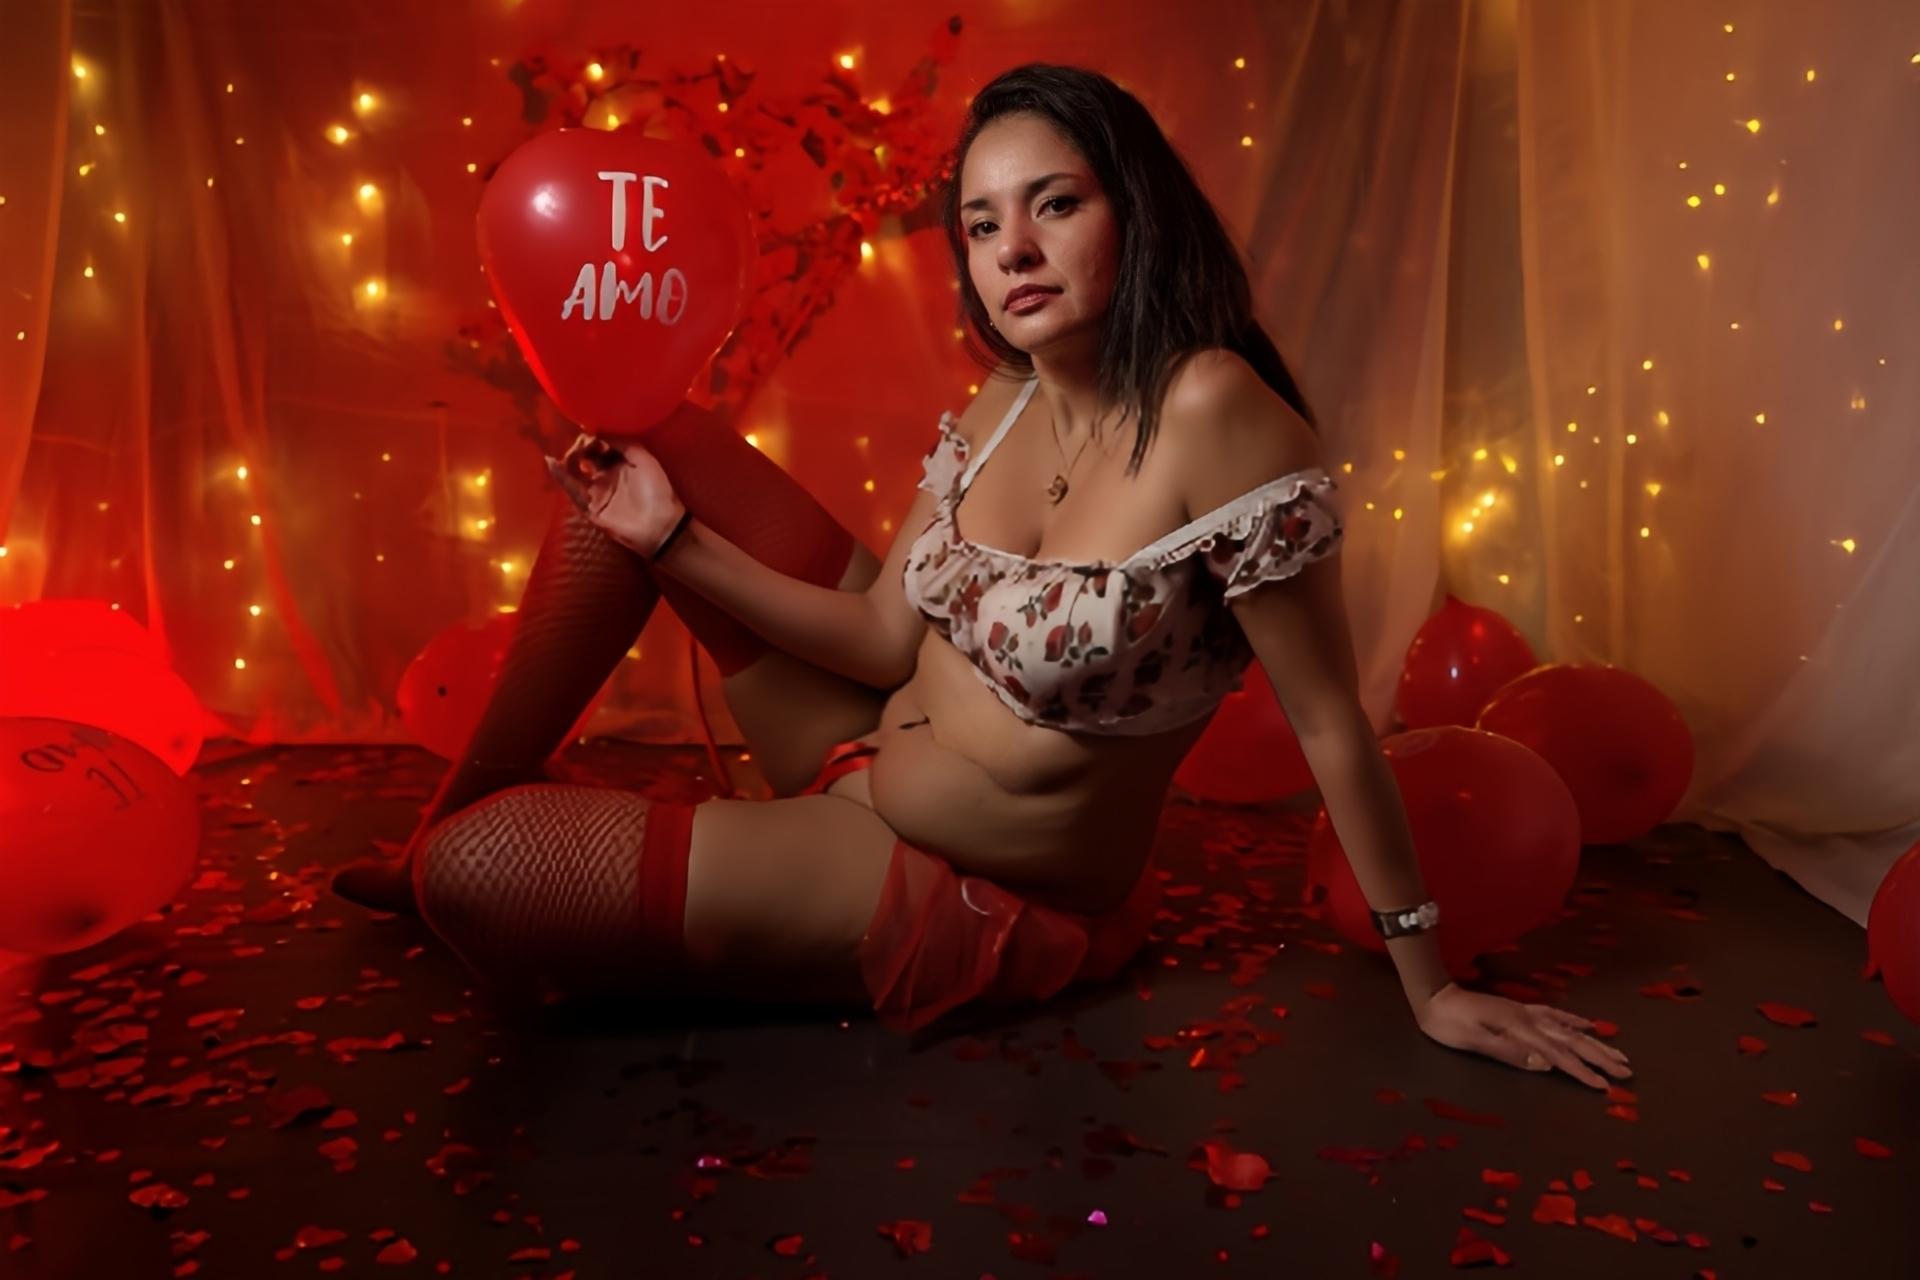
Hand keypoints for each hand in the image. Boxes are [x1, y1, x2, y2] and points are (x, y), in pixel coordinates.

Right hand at [546, 432, 687, 559]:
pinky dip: (561, 477)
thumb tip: (596, 429)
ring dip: (569, 459)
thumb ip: (623, 442)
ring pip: (574, 472)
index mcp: (619, 463)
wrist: (660, 524)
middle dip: (580, 447)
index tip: (590, 429)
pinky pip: (572, 490)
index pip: (599, 446)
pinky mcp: (589, 507)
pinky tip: (553, 463)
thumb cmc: (656, 490)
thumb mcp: (643, 458)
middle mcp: (605, 475)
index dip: (594, 437)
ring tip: (573, 453)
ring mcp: (596, 491)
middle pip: (585, 457)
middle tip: (582, 444)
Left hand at [1414, 982, 1632, 1090]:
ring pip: (1569, 1028)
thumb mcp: (1475, 1044)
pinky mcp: (1520, 1009)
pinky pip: (1554, 1013)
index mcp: (1520, 1031)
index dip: (1582, 1072)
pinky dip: (1574, 1019)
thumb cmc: (1450, 1026)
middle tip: (1626, 1072)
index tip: (1605, 1087)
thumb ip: (1511, 1054)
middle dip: (1600, 1057)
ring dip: (1595, 1041)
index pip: (1559, 1056)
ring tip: (1618, 1052)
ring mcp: (1526, 1012)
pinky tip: (1588, 1024)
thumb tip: (1547, 1065)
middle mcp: (1529, 1020)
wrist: (1434, 998)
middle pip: (1572, 1040)